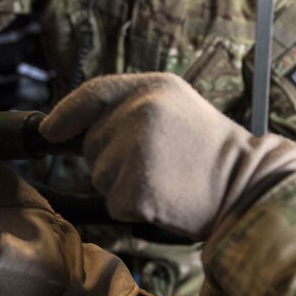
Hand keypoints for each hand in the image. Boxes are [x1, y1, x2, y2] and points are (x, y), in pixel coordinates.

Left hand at [39, 73, 295, 239]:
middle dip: (113, 155)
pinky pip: (114, 203)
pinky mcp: (136, 188)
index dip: (67, 113)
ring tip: (165, 176)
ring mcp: (137, 150)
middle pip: (92, 141)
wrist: (244, 183)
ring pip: (100, 175)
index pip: (92, 93)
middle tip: (159, 159)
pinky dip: (134, 207)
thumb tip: (67, 125)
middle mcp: (140, 113)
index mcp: (152, 87)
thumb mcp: (174, 105)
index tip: (51, 130)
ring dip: (123, 183)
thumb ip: (129, 105)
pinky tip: (165, 197)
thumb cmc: (208, 149)